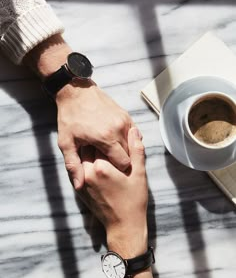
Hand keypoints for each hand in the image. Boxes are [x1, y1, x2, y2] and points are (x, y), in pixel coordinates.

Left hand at [24, 34, 132, 189]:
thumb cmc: (70, 118)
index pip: (124, 163)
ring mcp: (124, 121)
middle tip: (110, 163)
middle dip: (122, 162)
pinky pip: (133, 133)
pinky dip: (128, 140)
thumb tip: (80, 186)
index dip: (118, 170)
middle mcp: (119, 129)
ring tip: (112, 152)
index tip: (111, 171)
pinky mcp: (126, 115)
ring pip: (133, 144)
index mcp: (106, 138)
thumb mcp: (66, 143)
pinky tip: (116, 142)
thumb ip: (73, 165)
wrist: (76, 91)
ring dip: (125, 151)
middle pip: (130, 155)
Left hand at [79, 127, 153, 277]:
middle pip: (90, 148)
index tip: (111, 127)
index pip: (102, 141)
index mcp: (103, 167)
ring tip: (100, 144)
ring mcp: (82, 181)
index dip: (108, 134)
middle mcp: (88, 172)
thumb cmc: (134, 201)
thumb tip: (134, 131)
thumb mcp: (139, 174)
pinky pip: (81, 169)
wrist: (123, 226)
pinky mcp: (80, 189)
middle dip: (98, 140)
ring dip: (91, 150)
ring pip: (84, 157)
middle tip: (104, 133)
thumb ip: (136, 150)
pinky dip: (87, 162)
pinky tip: (96, 159)